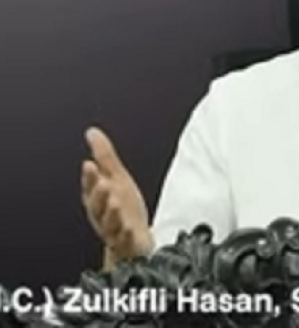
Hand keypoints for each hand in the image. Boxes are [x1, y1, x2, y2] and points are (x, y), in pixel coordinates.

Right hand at [81, 127, 152, 260]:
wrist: (133, 242)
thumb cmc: (124, 208)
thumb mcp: (116, 178)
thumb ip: (104, 156)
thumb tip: (92, 132)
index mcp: (98, 198)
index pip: (90, 186)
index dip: (89, 177)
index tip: (89, 164)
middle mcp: (102, 214)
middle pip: (96, 206)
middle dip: (98, 194)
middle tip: (103, 183)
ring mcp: (114, 230)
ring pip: (108, 224)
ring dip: (110, 214)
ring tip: (114, 203)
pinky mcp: (126, 243)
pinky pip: (124, 241)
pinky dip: (124, 235)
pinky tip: (127, 229)